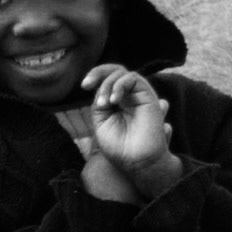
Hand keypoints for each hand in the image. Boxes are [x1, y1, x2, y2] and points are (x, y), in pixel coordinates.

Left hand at [82, 63, 180, 198]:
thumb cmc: (119, 146)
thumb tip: (99, 86)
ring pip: (122, 73)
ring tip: (104, 104)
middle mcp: (129, 96)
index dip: (95, 76)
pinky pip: (134, 78)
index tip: (84, 85)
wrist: (136, 161)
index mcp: (117, 102)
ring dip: (107, 84)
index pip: (107, 79)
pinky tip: (113, 101)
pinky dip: (119, 85)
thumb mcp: (101, 121)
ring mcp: (139, 95)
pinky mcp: (148, 96)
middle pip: (115, 71)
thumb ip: (100, 103)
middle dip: (98, 72)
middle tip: (86, 85)